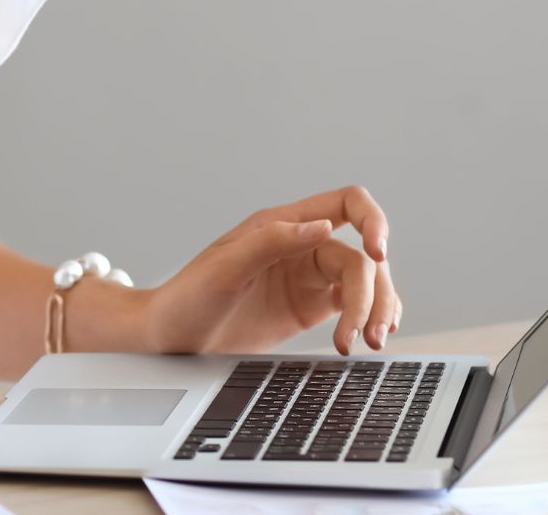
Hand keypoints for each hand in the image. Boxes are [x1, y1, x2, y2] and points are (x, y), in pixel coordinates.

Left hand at [139, 185, 400, 355]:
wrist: (168, 341)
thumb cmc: (187, 299)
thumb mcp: (224, 268)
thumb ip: (271, 243)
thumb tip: (323, 228)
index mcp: (282, 225)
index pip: (346, 203)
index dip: (372, 220)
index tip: (378, 252)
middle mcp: (301, 247)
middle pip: (362, 255)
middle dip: (374, 292)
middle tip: (368, 333)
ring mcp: (307, 278)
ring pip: (365, 282)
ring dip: (377, 309)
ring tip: (371, 343)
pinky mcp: (310, 308)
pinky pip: (354, 305)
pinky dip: (371, 317)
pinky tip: (372, 337)